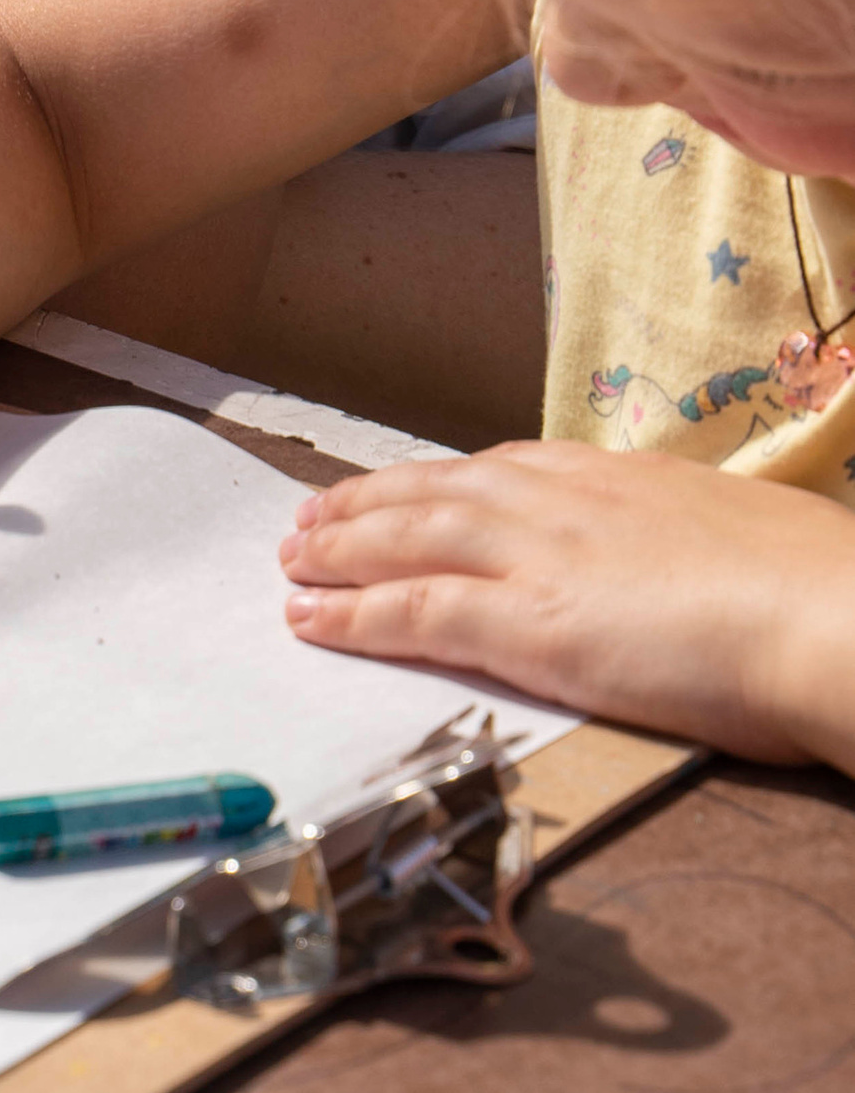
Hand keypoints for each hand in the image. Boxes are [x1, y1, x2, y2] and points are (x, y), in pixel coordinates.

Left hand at [282, 438, 854, 767]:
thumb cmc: (812, 589)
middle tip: (311, 516)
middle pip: (437, 491)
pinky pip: (415, 612)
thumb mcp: (733, 534)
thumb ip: (683, 537)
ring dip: (340, 548)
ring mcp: (539, 557)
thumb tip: (684, 559)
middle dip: (368, 503)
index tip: (402, 488)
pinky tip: (309, 620)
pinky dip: (352, 614)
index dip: (439, 481)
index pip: (501, 468)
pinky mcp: (528, 624)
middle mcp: (563, 500)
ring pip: (408, 539)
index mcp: (616, 477)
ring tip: (291, 560)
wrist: (831, 616)